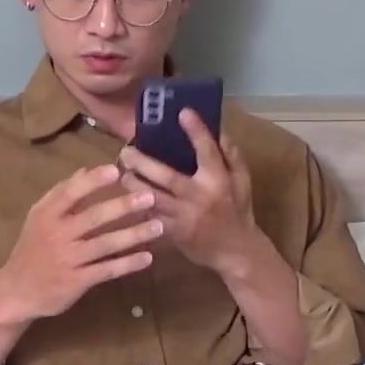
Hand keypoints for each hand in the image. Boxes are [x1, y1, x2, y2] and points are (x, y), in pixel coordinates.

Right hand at [0, 164, 161, 324]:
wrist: (16, 291)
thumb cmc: (32, 249)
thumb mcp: (39, 218)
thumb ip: (61, 194)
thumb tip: (85, 169)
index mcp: (47, 215)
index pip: (71, 193)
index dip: (94, 181)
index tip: (117, 171)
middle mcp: (58, 235)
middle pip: (94, 217)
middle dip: (124, 206)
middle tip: (150, 197)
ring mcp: (68, 259)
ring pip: (105, 244)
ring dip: (134, 235)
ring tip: (158, 226)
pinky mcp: (77, 281)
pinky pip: (107, 270)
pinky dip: (127, 264)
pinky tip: (148, 258)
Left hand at [118, 108, 258, 274]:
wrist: (235, 252)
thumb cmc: (238, 210)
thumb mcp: (242, 181)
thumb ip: (231, 155)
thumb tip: (218, 128)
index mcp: (219, 180)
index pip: (207, 150)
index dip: (196, 130)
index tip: (182, 113)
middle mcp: (199, 196)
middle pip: (165, 175)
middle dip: (142, 161)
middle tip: (126, 151)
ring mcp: (184, 216)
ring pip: (151, 197)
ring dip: (133, 183)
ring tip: (122, 172)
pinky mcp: (173, 232)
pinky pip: (151, 215)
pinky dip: (138, 204)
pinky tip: (128, 195)